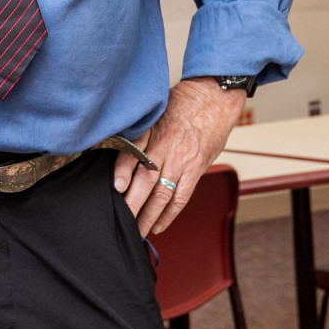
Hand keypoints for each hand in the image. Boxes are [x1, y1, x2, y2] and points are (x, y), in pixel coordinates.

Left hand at [113, 78, 244, 237]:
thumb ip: (138, 130)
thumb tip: (115, 145)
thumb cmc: (182, 102)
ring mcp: (182, 160)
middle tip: (120, 220)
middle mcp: (166, 148)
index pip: (133, 153)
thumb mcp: (155, 110)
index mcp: (153, 131)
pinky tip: (159, 225)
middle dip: (132, 203)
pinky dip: (169, 213)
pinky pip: (182, 196)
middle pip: (145, 179)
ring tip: (136, 231)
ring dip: (148, 215)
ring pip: (162, 193)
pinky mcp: (196, 169)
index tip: (114, 187)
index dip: (122, 170)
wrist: (214, 98)